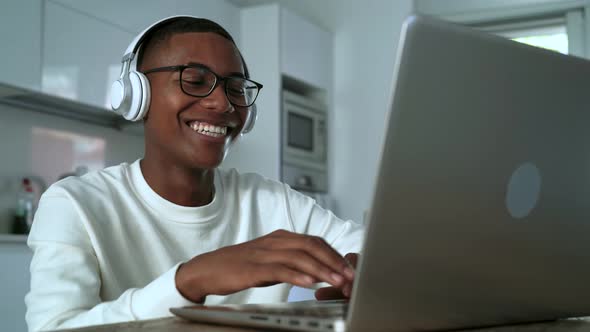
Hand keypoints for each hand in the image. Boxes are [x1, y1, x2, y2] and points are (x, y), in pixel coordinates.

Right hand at [175, 229, 354, 302]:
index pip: (314, 241)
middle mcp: (275, 241)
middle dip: (333, 261)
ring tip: (337, 281)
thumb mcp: (270, 260)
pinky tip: (310, 283)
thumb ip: (292, 262)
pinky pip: (280, 270)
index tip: (348, 268)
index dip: (334, 254)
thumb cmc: (240, 266)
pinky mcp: (253, 268)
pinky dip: (297, 276)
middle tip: (349, 275)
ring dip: (321, 269)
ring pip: (299, 257)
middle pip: (312, 246)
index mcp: (281, 237)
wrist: (208, 269)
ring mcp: (264, 253)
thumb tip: (317, 272)